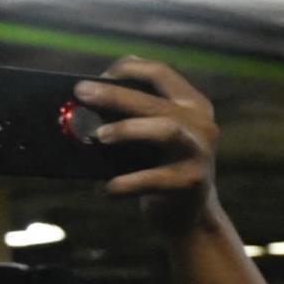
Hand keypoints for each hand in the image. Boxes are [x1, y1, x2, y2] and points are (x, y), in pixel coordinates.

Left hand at [75, 57, 221, 231]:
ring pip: (166, 130)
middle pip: (155, 101)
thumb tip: (86, 101)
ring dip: (129, 129)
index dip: (127, 69)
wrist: (190, 214)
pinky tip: (104, 188)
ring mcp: (199, 153)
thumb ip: (135, 114)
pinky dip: (125, 183)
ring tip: (99, 136)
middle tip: (82, 92)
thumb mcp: (155, 134)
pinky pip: (154, 179)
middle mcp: (201, 124)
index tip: (97, 77)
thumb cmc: (162, 166)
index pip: (160, 72)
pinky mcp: (191, 182)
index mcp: (193, 104)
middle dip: (115, 94)